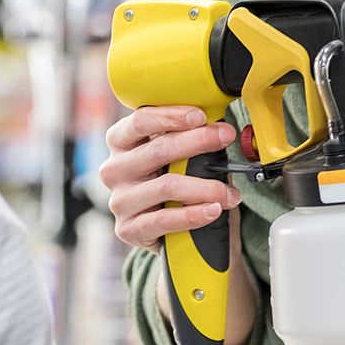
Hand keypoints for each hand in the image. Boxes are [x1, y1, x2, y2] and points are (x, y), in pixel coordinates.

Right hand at [100, 106, 240, 249]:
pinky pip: (165, 220)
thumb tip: (220, 126)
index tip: (200, 116)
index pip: (140, 121)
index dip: (171, 116)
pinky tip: (214, 210)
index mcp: (120, 141)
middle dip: (198, 141)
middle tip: (226, 137)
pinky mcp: (128, 228)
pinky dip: (194, 214)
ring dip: (206, 187)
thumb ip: (186, 135)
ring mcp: (120, 200)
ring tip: (230, 191)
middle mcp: (114, 169)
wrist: (163, 226)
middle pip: (158, 150)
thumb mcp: (173, 151)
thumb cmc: (169, 177)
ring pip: (167, 186)